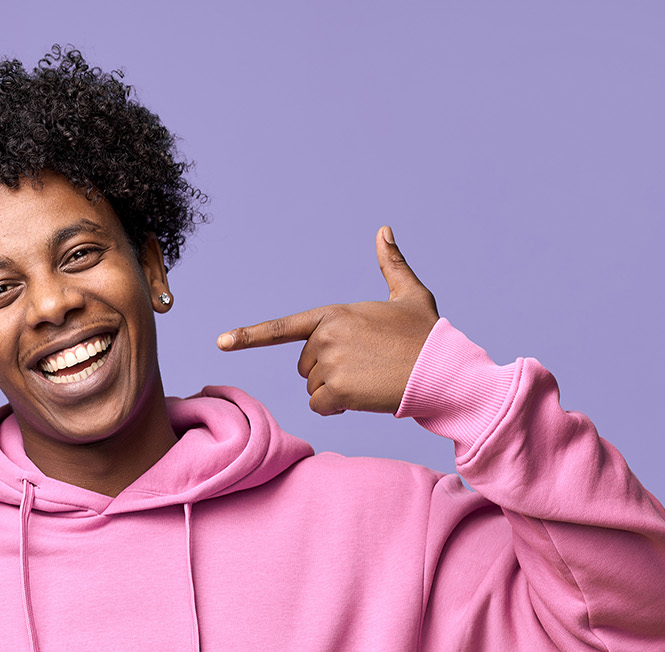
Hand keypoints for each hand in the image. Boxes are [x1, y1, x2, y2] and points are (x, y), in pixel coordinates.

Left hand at [217, 226, 439, 415]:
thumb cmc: (427, 335)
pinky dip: (338, 408)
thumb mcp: (410, 295)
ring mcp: (329, 363)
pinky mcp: (337, 390)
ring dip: (337, 391)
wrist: (443, 370)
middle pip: (305, 366)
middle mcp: (326, 336)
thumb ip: (391, 264)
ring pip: (314, 388)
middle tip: (367, 366)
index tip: (221, 343)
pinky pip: (321, 406)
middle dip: (329, 372)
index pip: (283, 328)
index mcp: (334, 314)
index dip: (249, 336)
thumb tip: (384, 230)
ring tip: (371, 379)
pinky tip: (365, 397)